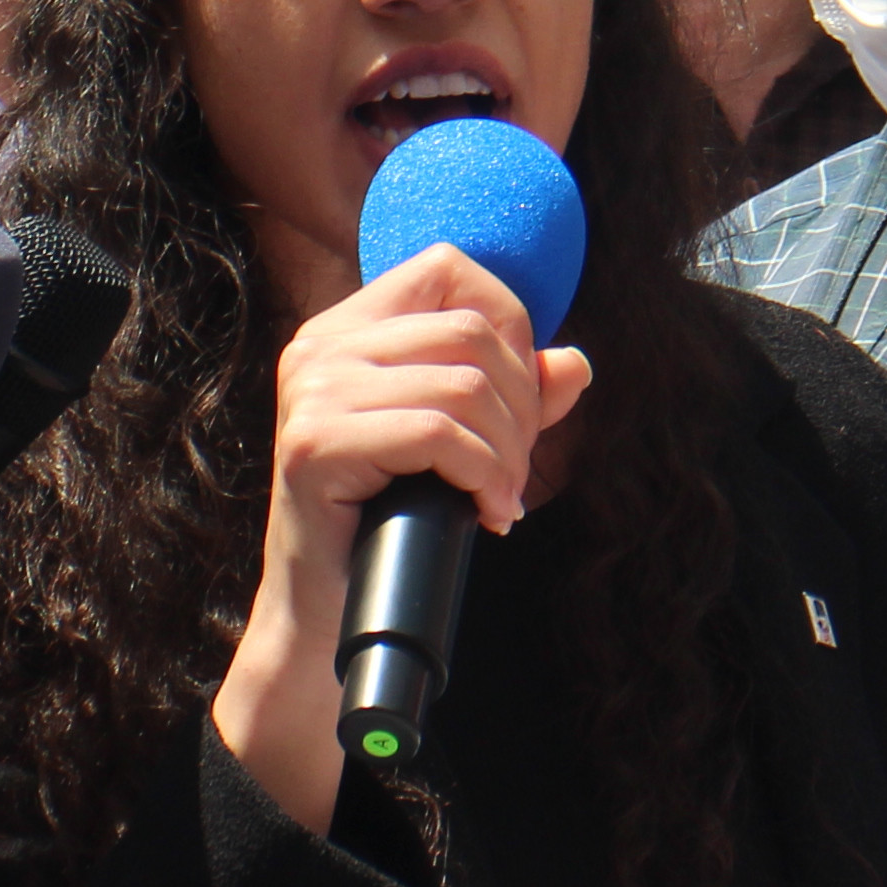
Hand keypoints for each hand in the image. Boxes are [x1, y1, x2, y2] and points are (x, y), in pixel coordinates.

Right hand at [212, 244, 590, 829]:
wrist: (322, 616)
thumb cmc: (388, 524)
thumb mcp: (457, 447)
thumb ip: (511, 397)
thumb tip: (574, 364)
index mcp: (346, 328)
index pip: (451, 270)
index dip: (510, 324)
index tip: (518, 404)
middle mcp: (320, 346)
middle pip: (471, 332)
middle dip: (521, 407)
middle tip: (515, 472)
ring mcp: (312, 391)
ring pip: (463, 384)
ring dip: (508, 453)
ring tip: (501, 498)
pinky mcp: (316, 445)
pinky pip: (438, 435)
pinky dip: (484, 476)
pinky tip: (485, 515)